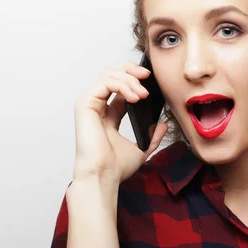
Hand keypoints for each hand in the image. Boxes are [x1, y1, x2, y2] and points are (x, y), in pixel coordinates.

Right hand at [72, 61, 167, 183]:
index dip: (136, 79)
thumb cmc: (115, 167)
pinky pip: (105, 83)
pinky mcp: (85, 104)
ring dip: (130, 80)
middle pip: (112, 74)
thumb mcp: (141, 148)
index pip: (120, 86)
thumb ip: (152, 136)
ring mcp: (90, 105)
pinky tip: (135, 97)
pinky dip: (123, 85)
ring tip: (143, 94)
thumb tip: (162, 125)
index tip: (152, 82)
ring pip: (109, 75)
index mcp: (108, 115)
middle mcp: (97, 107)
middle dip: (131, 71)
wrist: (104, 176)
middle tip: (148, 75)